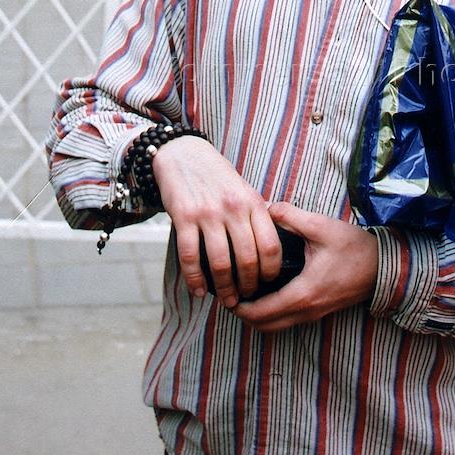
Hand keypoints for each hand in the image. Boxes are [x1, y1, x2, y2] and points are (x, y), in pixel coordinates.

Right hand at [151, 137, 280, 307]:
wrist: (184, 154)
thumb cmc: (218, 178)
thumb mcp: (244, 191)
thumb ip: (256, 217)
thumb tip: (269, 251)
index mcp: (253, 203)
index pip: (271, 245)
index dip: (271, 271)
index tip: (267, 283)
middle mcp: (233, 209)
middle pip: (248, 259)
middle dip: (249, 285)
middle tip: (246, 297)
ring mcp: (208, 213)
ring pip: (220, 262)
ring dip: (224, 288)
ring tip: (226, 300)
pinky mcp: (183, 217)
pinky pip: (190, 256)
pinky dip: (195, 278)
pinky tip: (198, 291)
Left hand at [234, 201, 377, 331]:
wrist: (386, 267)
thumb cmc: (355, 248)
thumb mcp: (321, 227)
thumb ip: (291, 217)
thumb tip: (266, 208)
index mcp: (303, 293)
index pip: (261, 312)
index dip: (239, 306)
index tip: (226, 294)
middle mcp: (306, 310)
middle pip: (264, 325)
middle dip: (244, 314)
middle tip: (230, 294)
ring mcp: (314, 314)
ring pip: (276, 326)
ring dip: (258, 316)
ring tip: (245, 295)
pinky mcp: (320, 311)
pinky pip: (288, 321)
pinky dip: (272, 314)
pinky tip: (266, 294)